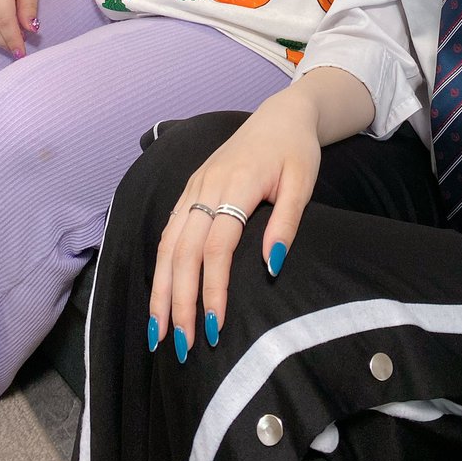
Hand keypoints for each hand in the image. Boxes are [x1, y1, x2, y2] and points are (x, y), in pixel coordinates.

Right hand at [149, 87, 321, 356]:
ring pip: (167, 243)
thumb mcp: (303, 181)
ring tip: (158, 331)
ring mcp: (194, 186)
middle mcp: (206, 186)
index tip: (215, 328)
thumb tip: (271, 266)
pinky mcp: (189, 188)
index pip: (216, 247)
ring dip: (160, 289)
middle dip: (179, 301)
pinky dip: (159, 266)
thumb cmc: (296, 150)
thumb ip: (286, 222)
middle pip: (183, 251)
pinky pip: (167, 231)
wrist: (281, 115)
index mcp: (236, 184)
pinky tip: (158, 293)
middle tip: (180, 346)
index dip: (212, 289)